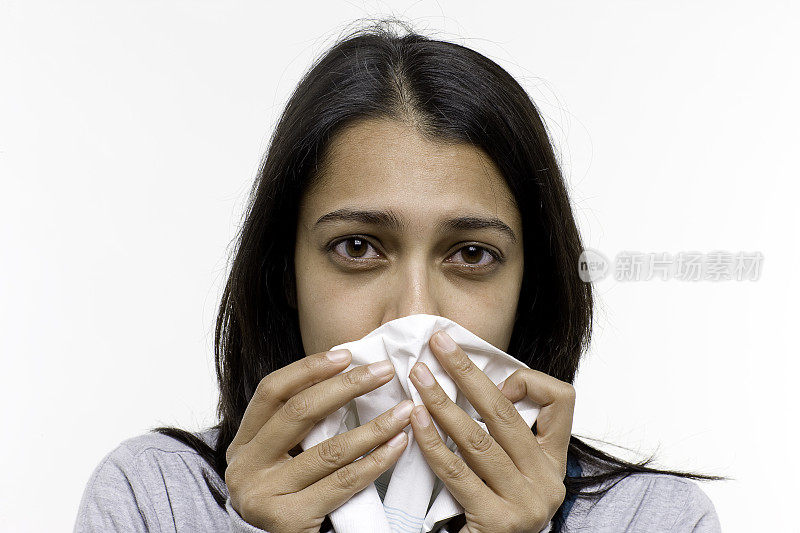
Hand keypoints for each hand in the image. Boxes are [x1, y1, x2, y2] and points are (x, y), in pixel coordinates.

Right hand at [224, 349, 412, 532]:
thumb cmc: (293, 498)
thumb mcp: (282, 458)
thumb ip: (301, 425)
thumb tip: (347, 372)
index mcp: (243, 444)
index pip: (271, 392)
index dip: (308, 369)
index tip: (346, 354)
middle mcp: (245, 467)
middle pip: (299, 412)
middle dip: (347, 387)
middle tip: (384, 371)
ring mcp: (264, 495)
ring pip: (329, 450)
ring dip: (374, 426)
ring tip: (404, 411)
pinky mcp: (289, 520)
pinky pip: (343, 482)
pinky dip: (376, 461)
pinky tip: (398, 445)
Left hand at [408, 330, 574, 532]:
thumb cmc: (493, 511)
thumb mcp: (510, 469)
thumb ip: (501, 433)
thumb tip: (472, 382)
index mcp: (553, 461)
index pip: (561, 401)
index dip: (527, 380)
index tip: (494, 376)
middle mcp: (547, 480)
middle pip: (504, 412)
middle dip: (467, 373)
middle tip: (439, 344)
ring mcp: (525, 502)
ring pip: (477, 439)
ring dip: (441, 402)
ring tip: (418, 377)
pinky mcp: (498, 521)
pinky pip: (457, 471)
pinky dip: (432, 441)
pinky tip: (415, 419)